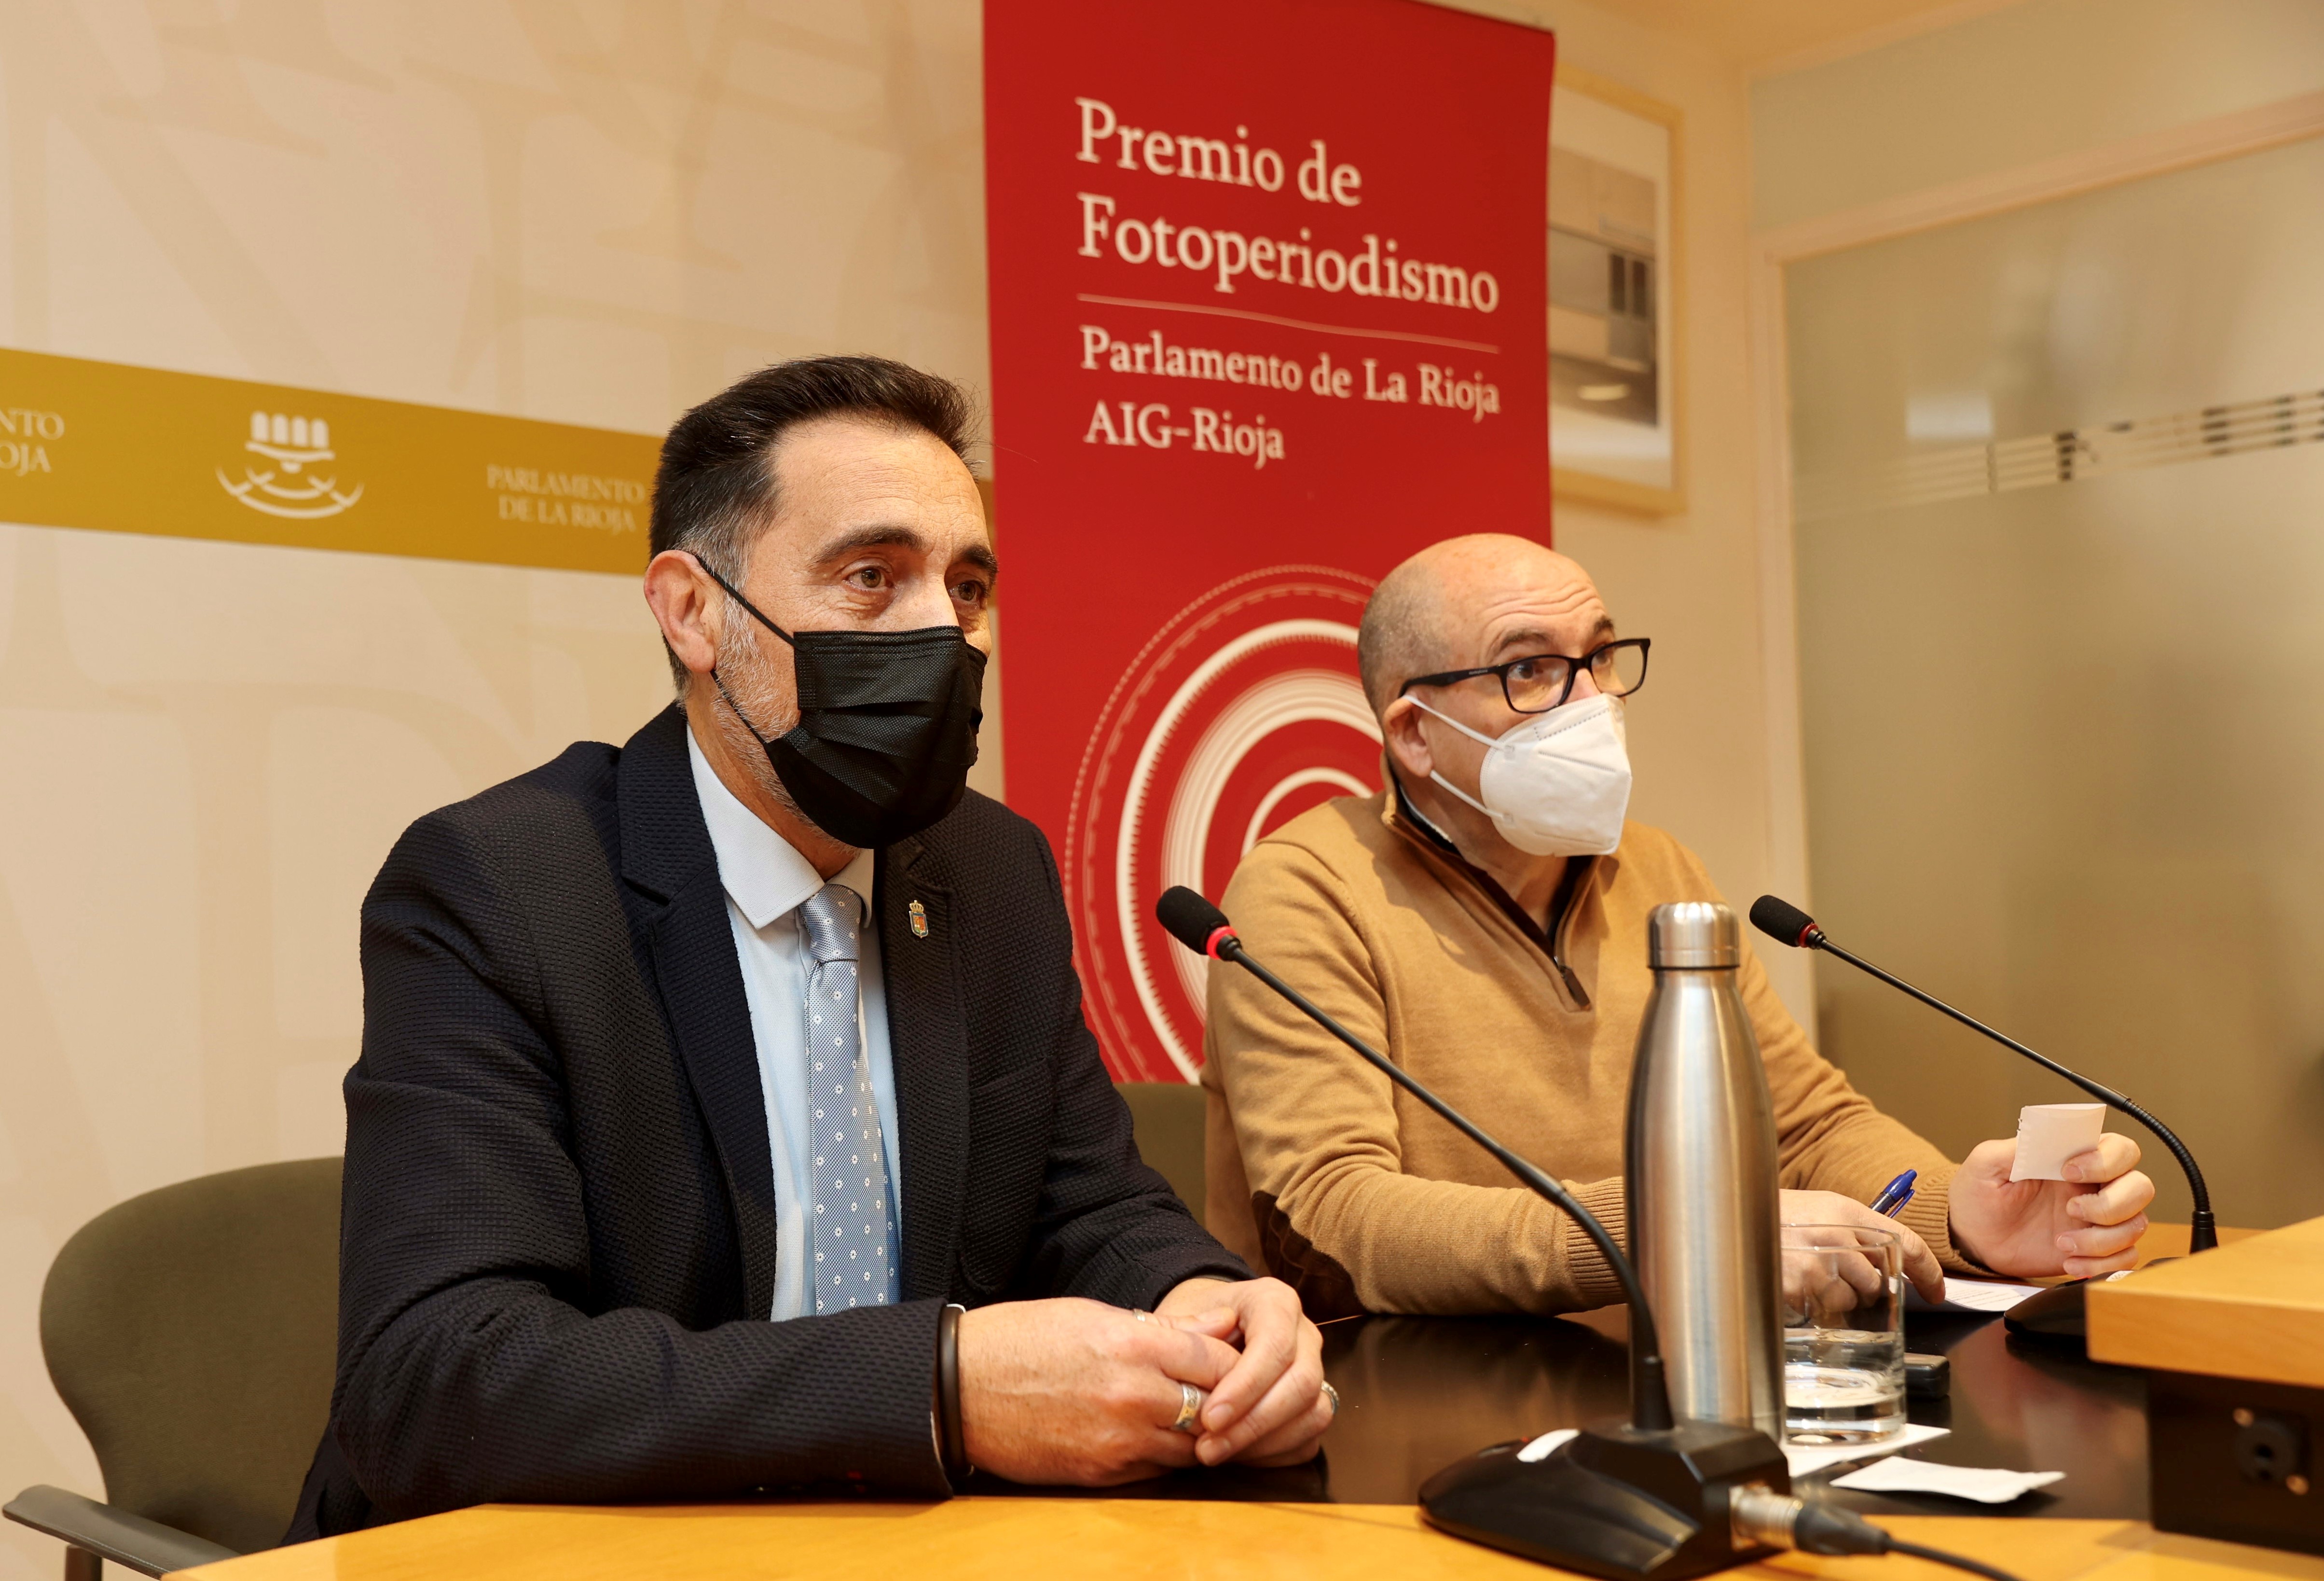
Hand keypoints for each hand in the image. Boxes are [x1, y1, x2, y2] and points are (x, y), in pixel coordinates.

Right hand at [954, 1297, 1241, 1484]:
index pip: (1218, 1361)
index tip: (1237, 1362)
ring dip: (1198, 1434)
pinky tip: (1154, 1437)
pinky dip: (1164, 1455)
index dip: (1235, 1363)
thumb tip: (1219, 1328)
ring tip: (1194, 1418)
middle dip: (1225, 1402)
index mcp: (1133, 1344)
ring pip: (1191, 1447)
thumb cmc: (1023, 1339)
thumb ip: (1162, 1329)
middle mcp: (1133, 1395)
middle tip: (1226, 1394)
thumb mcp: (1093, 1315)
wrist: (959, 1388)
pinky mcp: (1100, 1473)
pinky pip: (1156, 1470)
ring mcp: (1118, 1440)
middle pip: (1214, 1407)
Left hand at [1153, 1276, 1330, 1466]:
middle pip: (1302, 1383)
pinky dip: (1276, 1453)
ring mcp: (1314, 1369)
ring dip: (1266, 1442)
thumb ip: (1189, 1328)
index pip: (1276, 1344)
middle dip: (1255, 1422)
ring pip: (1314, 1413)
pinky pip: (1310, 1437)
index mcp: (1275, 1301)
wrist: (1207, 1334)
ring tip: (1218, 1454)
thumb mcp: (1181, 1316)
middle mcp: (1304, 1334)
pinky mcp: (1313, 1404)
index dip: (1246, 1386)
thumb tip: (1210, 1333)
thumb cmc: (1194, 1326)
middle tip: (1208, 1447)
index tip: (1210, 1418)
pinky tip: (1238, 1455)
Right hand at [1780, 1189, 1943, 1303]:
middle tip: (1835, 1274)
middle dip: (1864, 1285)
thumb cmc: (1775, 1217)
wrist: (1729, 1219)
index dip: (1929, 1272)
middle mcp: (1837, 1234)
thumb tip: (1888, 1261)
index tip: (1936, 1292)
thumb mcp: (1818, 1209)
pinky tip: (1796, 1283)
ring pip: (1854, 1298)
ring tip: (1809, 1275)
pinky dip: (1816, 1303)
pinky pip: (1827, 1308)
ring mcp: (1819, 1262)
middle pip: (1878, 1279)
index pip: (1908, 1242)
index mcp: (1846, 1210)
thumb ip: (1854, 1229)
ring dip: (1839, 1295)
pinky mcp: (1800, 1286)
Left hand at [1948, 1135, 2153, 1278]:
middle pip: (2140, 1187)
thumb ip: (2023, 1146)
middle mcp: (2095, 1187)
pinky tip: (2069, 1263)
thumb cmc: (1979, 1192)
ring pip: (2136, 1225)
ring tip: (2062, 1243)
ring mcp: (2098, 1220)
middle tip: (2070, 1209)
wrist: (1970, 1236)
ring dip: (2102, 1239)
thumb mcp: (1989, 1161)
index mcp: (2075, 1158)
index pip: (2121, 1149)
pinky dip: (2102, 1264)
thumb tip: (2051, 1135)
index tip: (2069, 1171)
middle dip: (2111, 1204)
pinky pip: (2126, 1258)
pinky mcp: (2096, 1250)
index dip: (2107, 1160)